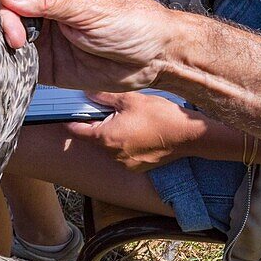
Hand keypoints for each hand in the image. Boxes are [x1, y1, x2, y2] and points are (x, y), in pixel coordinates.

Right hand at [0, 0, 184, 91]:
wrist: (157, 58)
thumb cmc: (135, 23)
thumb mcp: (90, 9)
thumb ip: (49, 1)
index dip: (8, 4)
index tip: (13, 21)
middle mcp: (46, 12)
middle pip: (8, 15)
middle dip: (5, 27)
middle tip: (17, 41)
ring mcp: (46, 39)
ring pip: (10, 40)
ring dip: (7, 48)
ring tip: (17, 55)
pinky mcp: (48, 65)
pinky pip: (22, 65)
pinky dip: (14, 67)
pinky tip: (18, 69)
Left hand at [65, 92, 209, 171]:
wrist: (189, 136)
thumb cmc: (160, 116)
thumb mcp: (130, 100)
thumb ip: (104, 97)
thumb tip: (87, 93)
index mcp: (105, 138)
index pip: (77, 131)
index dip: (73, 120)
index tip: (71, 113)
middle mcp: (112, 155)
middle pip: (94, 139)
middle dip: (98, 125)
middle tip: (109, 111)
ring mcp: (125, 164)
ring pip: (109, 147)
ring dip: (112, 135)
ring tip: (127, 121)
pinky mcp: (137, 167)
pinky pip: (123, 154)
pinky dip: (125, 144)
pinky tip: (138, 132)